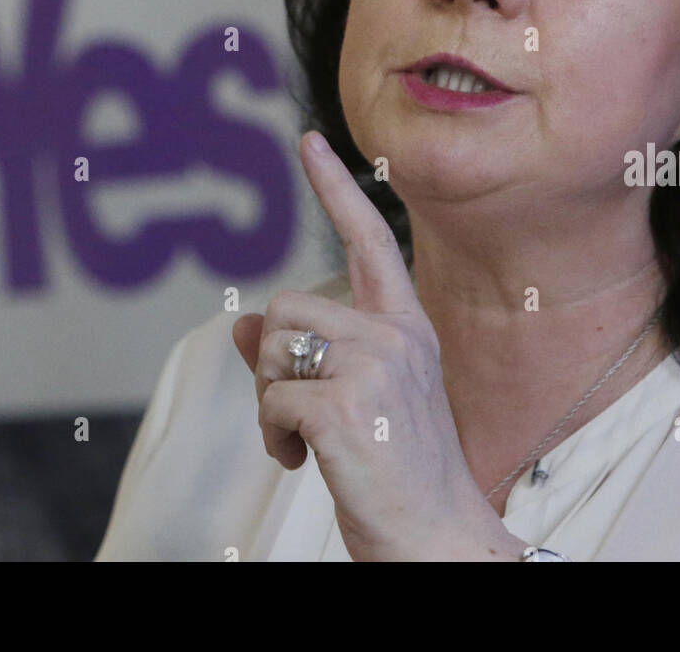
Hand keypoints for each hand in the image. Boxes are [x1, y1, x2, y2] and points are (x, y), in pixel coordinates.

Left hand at [232, 131, 525, 561]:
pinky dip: (272, 438)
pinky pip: (271, 400)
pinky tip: (304, 461)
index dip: (335, 188)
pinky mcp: (343, 408)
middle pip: (288, 307)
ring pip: (272, 348)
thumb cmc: (398, 470)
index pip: (369, 239)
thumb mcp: (360, 398)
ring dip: (269, 402)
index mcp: (407, 326)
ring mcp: (374, 368)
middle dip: (273, 363)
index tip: (309, 141)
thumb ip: (311, 354)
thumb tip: (244, 323)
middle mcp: (396, 335)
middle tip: (297, 414)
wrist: (436, 537)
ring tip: (305, 442)